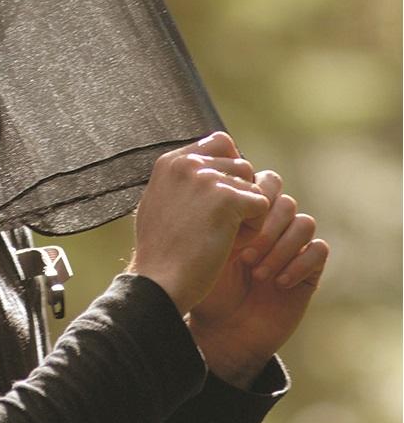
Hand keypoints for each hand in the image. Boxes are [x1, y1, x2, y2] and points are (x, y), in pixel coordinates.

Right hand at [129, 132, 270, 315]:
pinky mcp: (227, 198)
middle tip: (224, 223)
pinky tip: (233, 243)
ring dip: (248, 209)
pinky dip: (255, 227)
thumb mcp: (160, 203)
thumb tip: (205, 165)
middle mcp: (187, 162)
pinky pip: (262, 204)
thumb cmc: (160, 251)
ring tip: (227, 234)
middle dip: (240, 192)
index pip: (219, 142)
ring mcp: (206, 178)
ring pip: (253, 183)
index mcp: (169, 162)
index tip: (223, 198)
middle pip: (240, 163)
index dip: (229, 169)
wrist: (160, 281)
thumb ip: (181, 181)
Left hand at [187, 171, 328, 387]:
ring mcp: (290, 246)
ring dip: (280, 246)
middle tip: (243, 252)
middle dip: (266, 223)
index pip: (261, 182)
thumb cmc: (204, 287)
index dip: (251, 198)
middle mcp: (269, 226)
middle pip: (284, 199)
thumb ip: (206, 211)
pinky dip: (298, 263)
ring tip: (255, 271)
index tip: (229, 224)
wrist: (220, 331)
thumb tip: (208, 175)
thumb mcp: (199, 246)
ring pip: (303, 222)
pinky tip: (275, 283)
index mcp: (243, 213)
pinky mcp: (308, 271)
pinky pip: (318, 250)